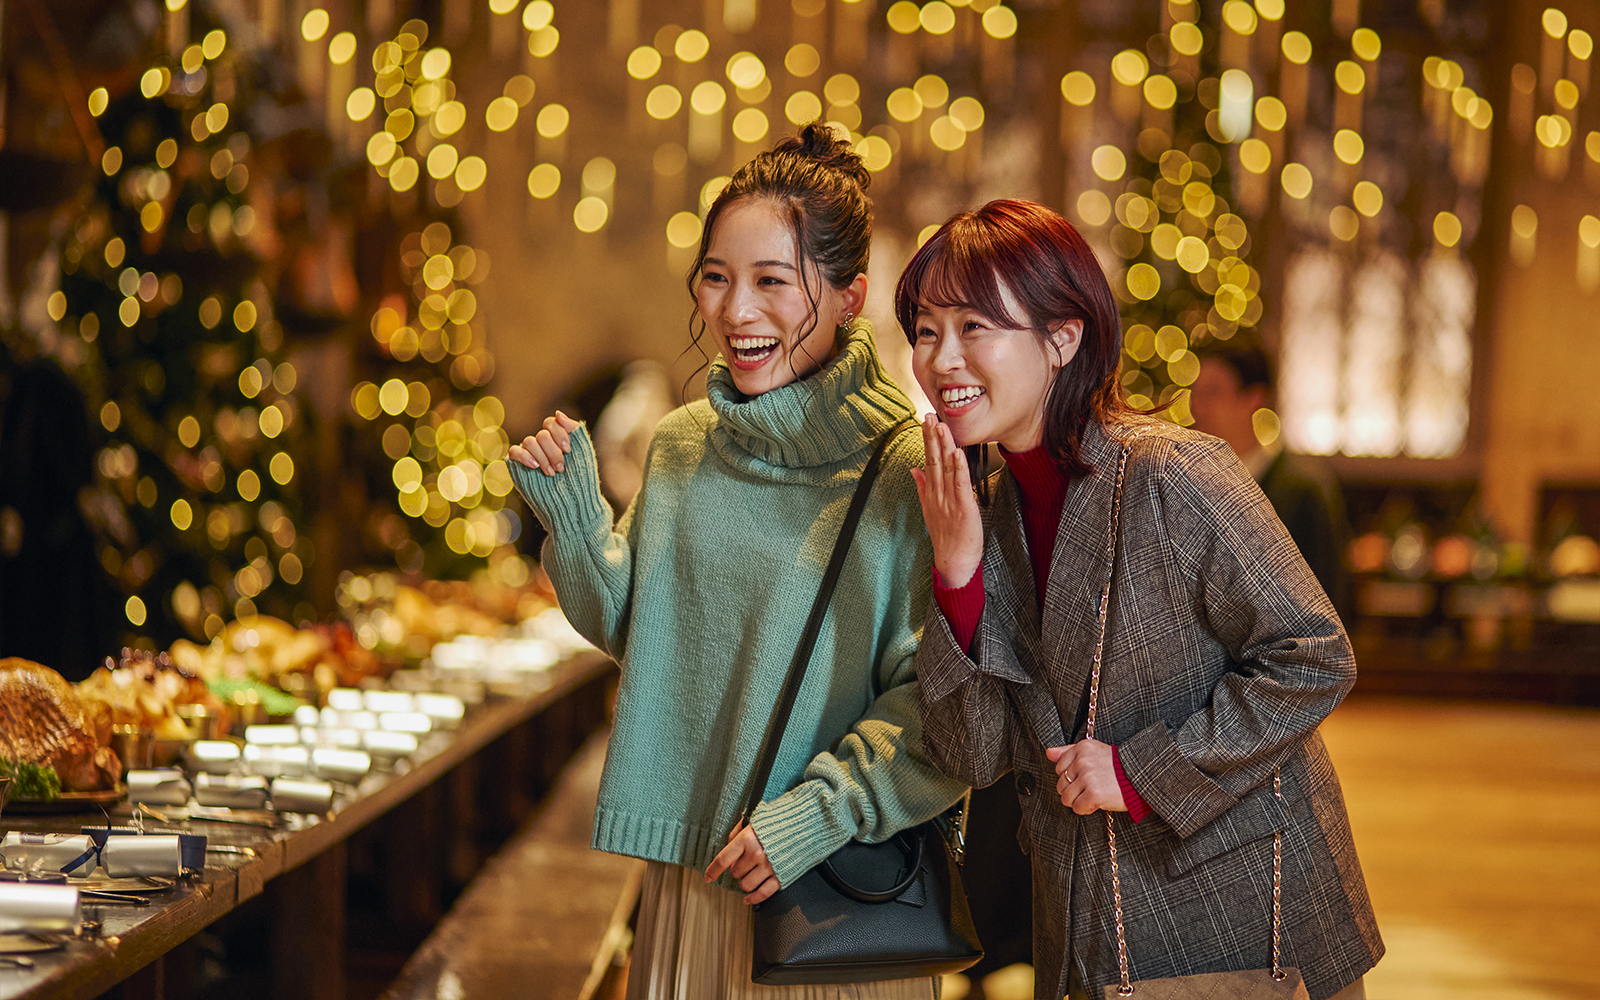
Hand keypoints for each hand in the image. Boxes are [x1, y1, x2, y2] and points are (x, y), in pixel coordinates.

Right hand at [508, 410, 577, 476]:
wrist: (574, 501)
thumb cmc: (581, 478)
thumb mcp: (582, 450)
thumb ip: (572, 429)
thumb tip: (557, 413)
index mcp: (556, 438)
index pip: (550, 423)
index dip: (559, 434)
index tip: (568, 451)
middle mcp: (542, 445)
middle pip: (542, 435)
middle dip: (553, 452)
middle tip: (561, 469)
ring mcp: (530, 455)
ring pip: (529, 441)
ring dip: (543, 457)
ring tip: (551, 473)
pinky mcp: (519, 466)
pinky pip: (514, 451)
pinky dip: (524, 456)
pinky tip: (535, 466)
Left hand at [705, 819, 779, 903]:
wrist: (808, 822)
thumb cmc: (782, 818)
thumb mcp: (756, 818)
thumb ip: (739, 830)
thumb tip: (729, 842)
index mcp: (748, 838)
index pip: (723, 859)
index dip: (713, 870)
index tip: (708, 876)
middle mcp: (757, 854)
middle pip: (735, 873)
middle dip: (737, 869)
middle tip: (744, 862)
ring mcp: (769, 867)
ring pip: (746, 885)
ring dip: (745, 882)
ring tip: (750, 874)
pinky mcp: (781, 876)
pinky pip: (762, 893)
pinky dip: (753, 898)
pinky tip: (748, 898)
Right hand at [910, 414, 983, 586]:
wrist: (954, 562)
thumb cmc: (947, 537)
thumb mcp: (930, 509)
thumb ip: (922, 487)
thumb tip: (914, 469)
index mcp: (932, 493)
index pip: (928, 461)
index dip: (927, 440)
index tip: (925, 421)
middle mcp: (938, 494)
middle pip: (934, 461)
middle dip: (932, 438)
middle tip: (929, 416)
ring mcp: (949, 501)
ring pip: (946, 469)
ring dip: (943, 447)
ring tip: (940, 427)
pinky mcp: (963, 509)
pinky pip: (961, 485)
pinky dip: (959, 469)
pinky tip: (956, 453)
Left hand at [1045, 739, 1126, 814]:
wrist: (1142, 777)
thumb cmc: (1118, 766)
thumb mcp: (1094, 751)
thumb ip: (1069, 751)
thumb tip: (1049, 753)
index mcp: (1082, 748)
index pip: (1059, 768)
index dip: (1071, 778)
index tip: (1085, 778)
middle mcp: (1083, 761)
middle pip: (1061, 784)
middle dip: (1073, 791)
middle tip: (1091, 789)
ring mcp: (1088, 778)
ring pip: (1066, 798)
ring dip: (1079, 801)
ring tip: (1094, 796)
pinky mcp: (1094, 794)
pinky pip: (1077, 808)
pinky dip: (1086, 809)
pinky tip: (1098, 803)